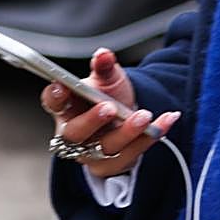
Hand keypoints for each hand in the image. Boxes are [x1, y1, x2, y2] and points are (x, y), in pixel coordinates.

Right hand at [39, 47, 179, 178]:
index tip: (62, 86)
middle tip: (110, 107)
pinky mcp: (112, 165)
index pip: (53, 103)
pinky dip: (150, 137)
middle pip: (75, 132)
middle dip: (92, 120)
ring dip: (128, 131)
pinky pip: (132, 154)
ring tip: (144, 116)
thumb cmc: (108, 97)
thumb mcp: (107, 79)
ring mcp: (91, 154)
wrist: (125, 119)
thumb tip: (103, 54)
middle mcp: (74, 134)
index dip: (55, 96)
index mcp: (66, 109)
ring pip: (107, 147)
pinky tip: (166, 120)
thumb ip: (104, 67)